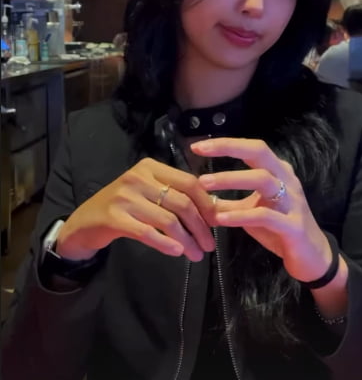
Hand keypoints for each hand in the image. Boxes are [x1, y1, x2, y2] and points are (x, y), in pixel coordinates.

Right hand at [57, 158, 215, 261]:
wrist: (83, 222)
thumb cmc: (123, 207)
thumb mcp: (148, 193)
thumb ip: (174, 196)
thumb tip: (212, 211)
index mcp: (151, 167)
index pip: (189, 182)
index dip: (206, 203)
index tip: (217, 222)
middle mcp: (138, 177)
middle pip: (181, 202)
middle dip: (200, 226)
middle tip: (209, 245)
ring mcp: (124, 196)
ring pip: (167, 220)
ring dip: (186, 240)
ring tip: (196, 254)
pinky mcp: (113, 217)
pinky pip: (147, 232)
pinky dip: (164, 243)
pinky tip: (176, 252)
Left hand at [191, 138, 331, 282]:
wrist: (312, 258)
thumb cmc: (280, 230)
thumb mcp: (251, 212)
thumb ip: (229, 203)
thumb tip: (201, 199)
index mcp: (278, 172)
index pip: (253, 148)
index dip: (226, 144)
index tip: (198, 146)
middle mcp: (287, 180)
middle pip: (260, 152)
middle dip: (229, 148)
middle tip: (201, 152)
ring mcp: (292, 201)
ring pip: (263, 180)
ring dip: (231, 179)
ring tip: (204, 184)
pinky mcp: (293, 226)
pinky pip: (265, 216)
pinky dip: (241, 215)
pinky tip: (221, 218)